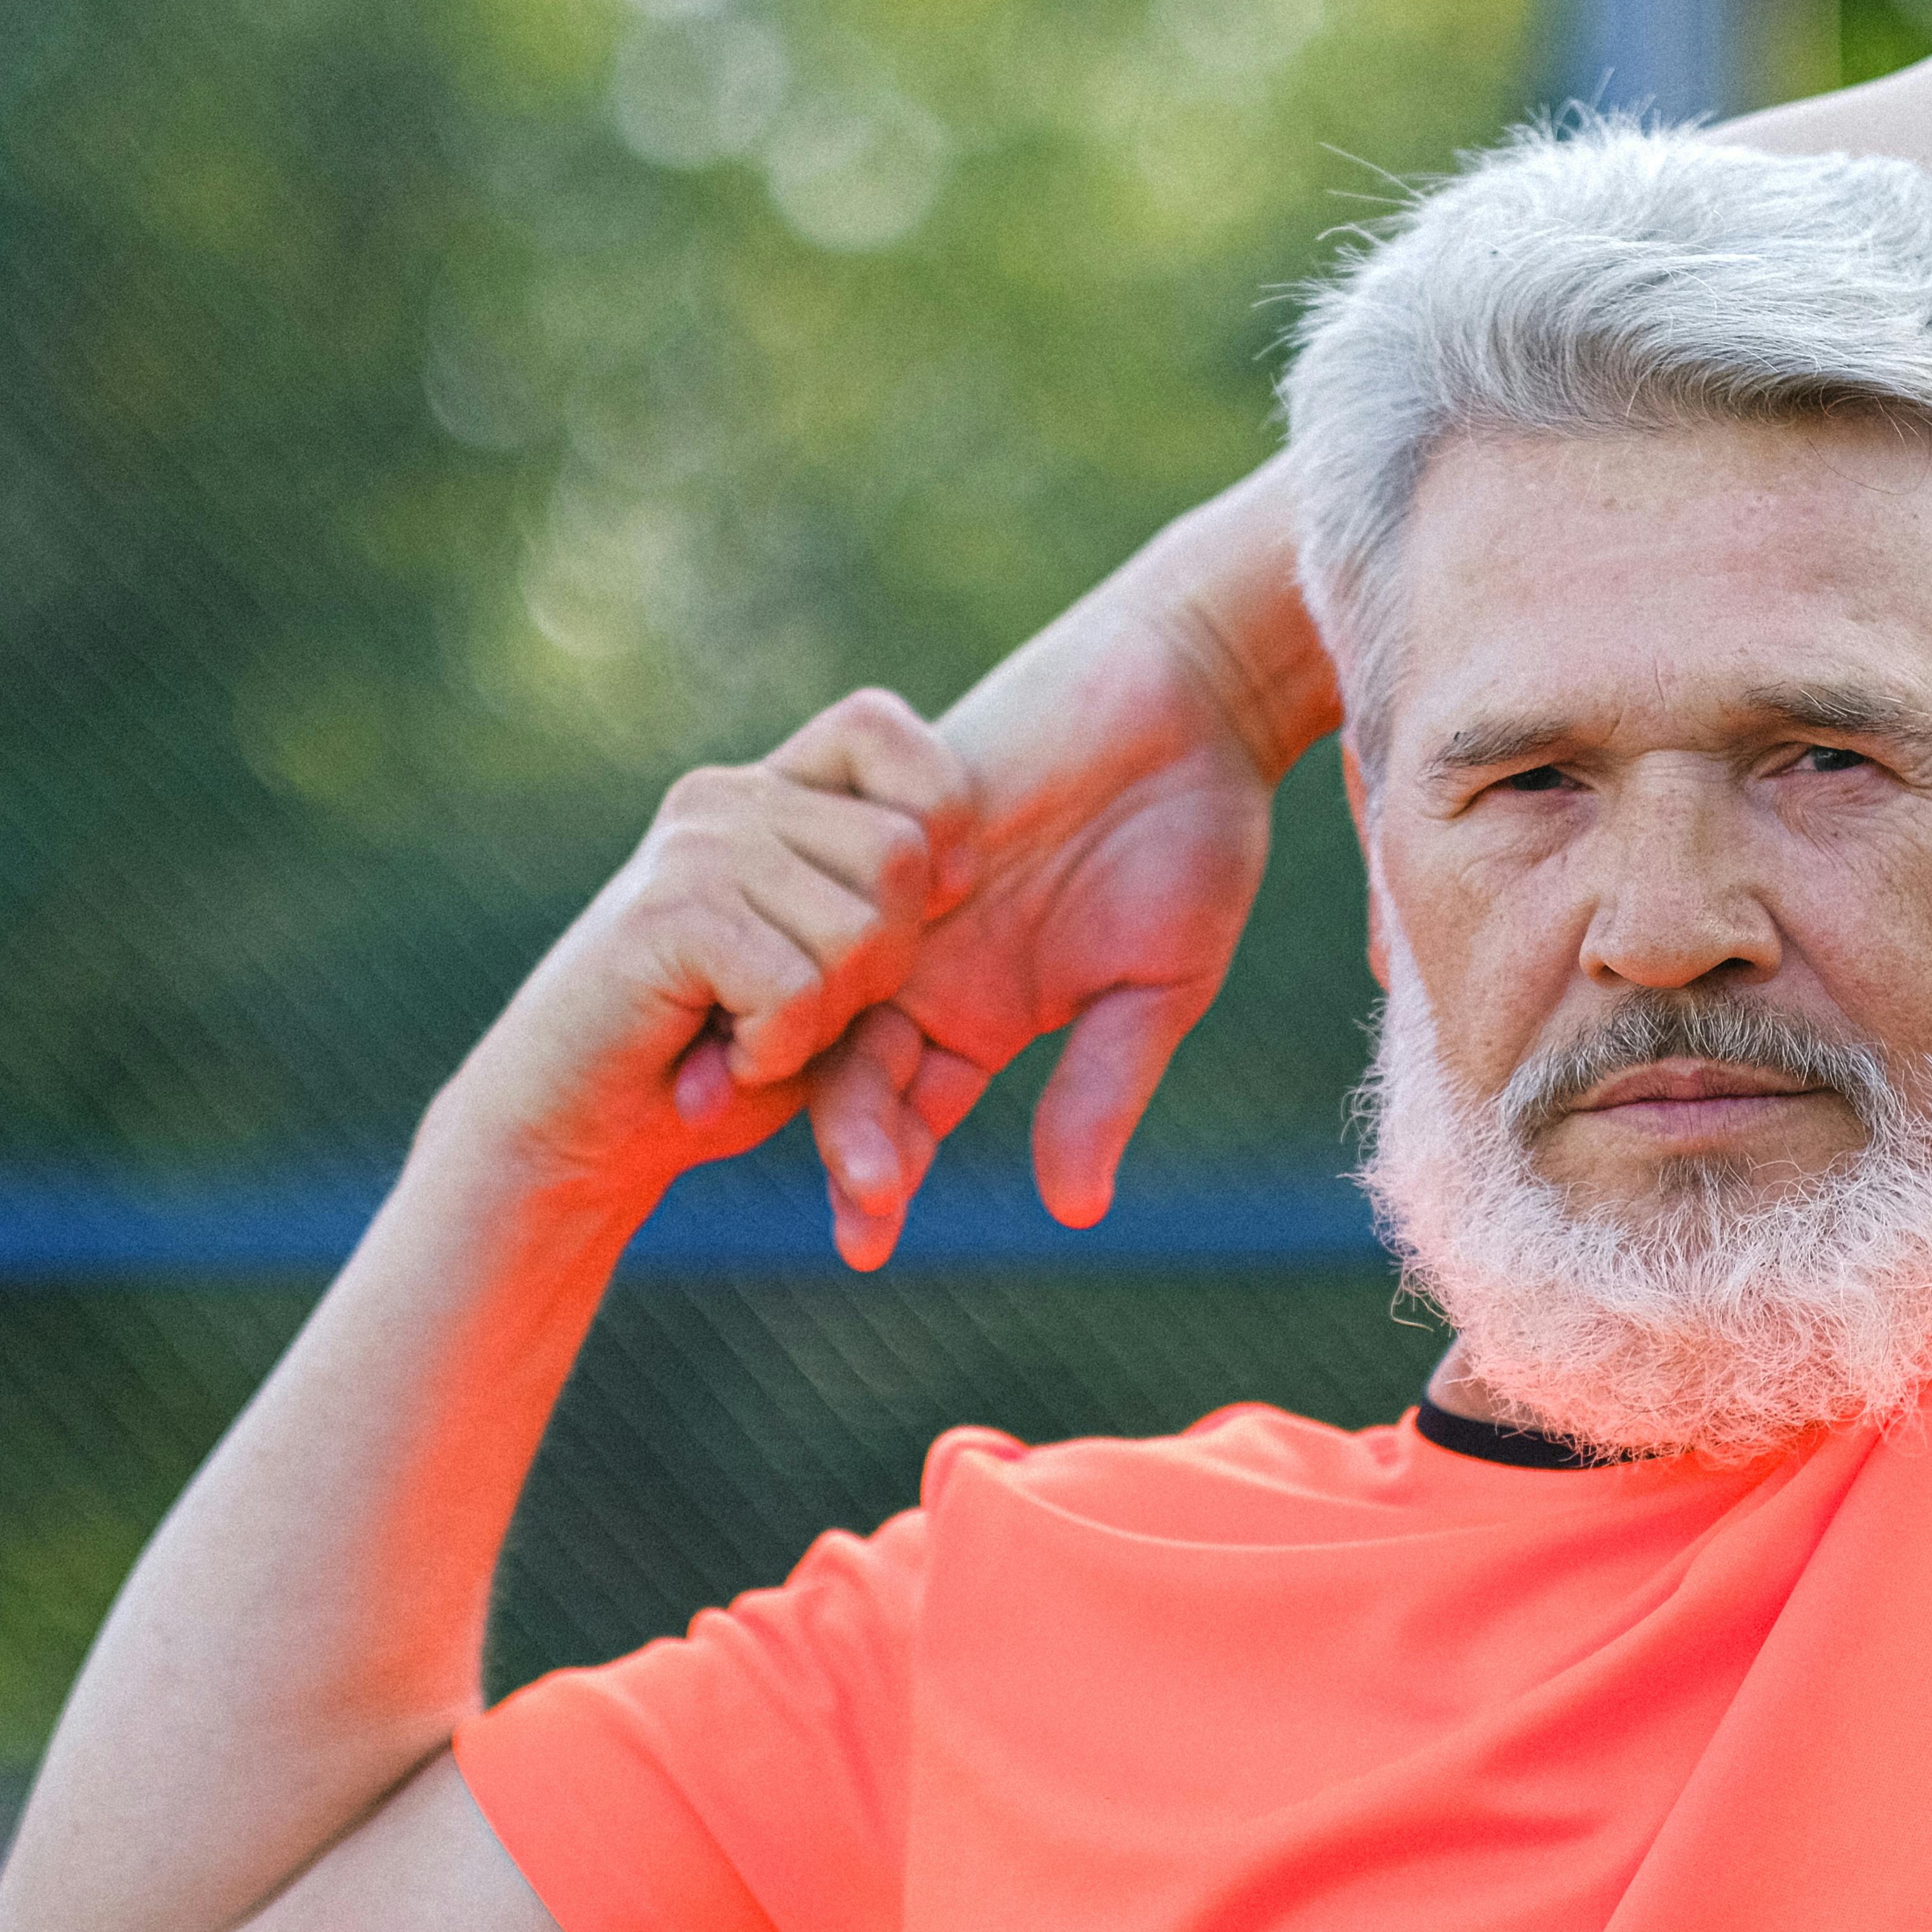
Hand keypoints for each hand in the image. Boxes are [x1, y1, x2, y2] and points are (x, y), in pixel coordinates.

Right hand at [426, 691, 976, 1220]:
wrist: (575, 1130)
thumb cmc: (716, 1059)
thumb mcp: (825, 970)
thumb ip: (880, 904)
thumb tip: (963, 869)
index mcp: (767, 790)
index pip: (880, 724)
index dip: (936, 811)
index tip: (924, 900)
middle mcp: (727, 796)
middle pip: (900, 854)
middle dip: (884, 964)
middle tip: (805, 1010)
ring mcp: (692, 848)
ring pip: (858, 931)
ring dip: (825, 1021)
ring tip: (752, 1033)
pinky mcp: (667, 915)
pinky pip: (794, 988)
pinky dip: (774, 1052)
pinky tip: (720, 1061)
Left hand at [803, 466, 1338, 1266]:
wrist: (1185, 692)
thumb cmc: (1193, 840)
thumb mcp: (1158, 984)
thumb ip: (1102, 1088)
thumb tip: (1071, 1211)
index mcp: (980, 1020)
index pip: (910, 1115)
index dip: (882, 1174)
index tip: (864, 1239)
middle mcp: (923, 965)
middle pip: (849, 1063)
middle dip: (833, 1130)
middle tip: (821, 1187)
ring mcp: (896, 890)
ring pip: (818, 980)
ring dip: (783, 1038)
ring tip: (739, 1095)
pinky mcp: (881, 808)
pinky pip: (818, 873)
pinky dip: (792, 925)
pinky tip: (760, 967)